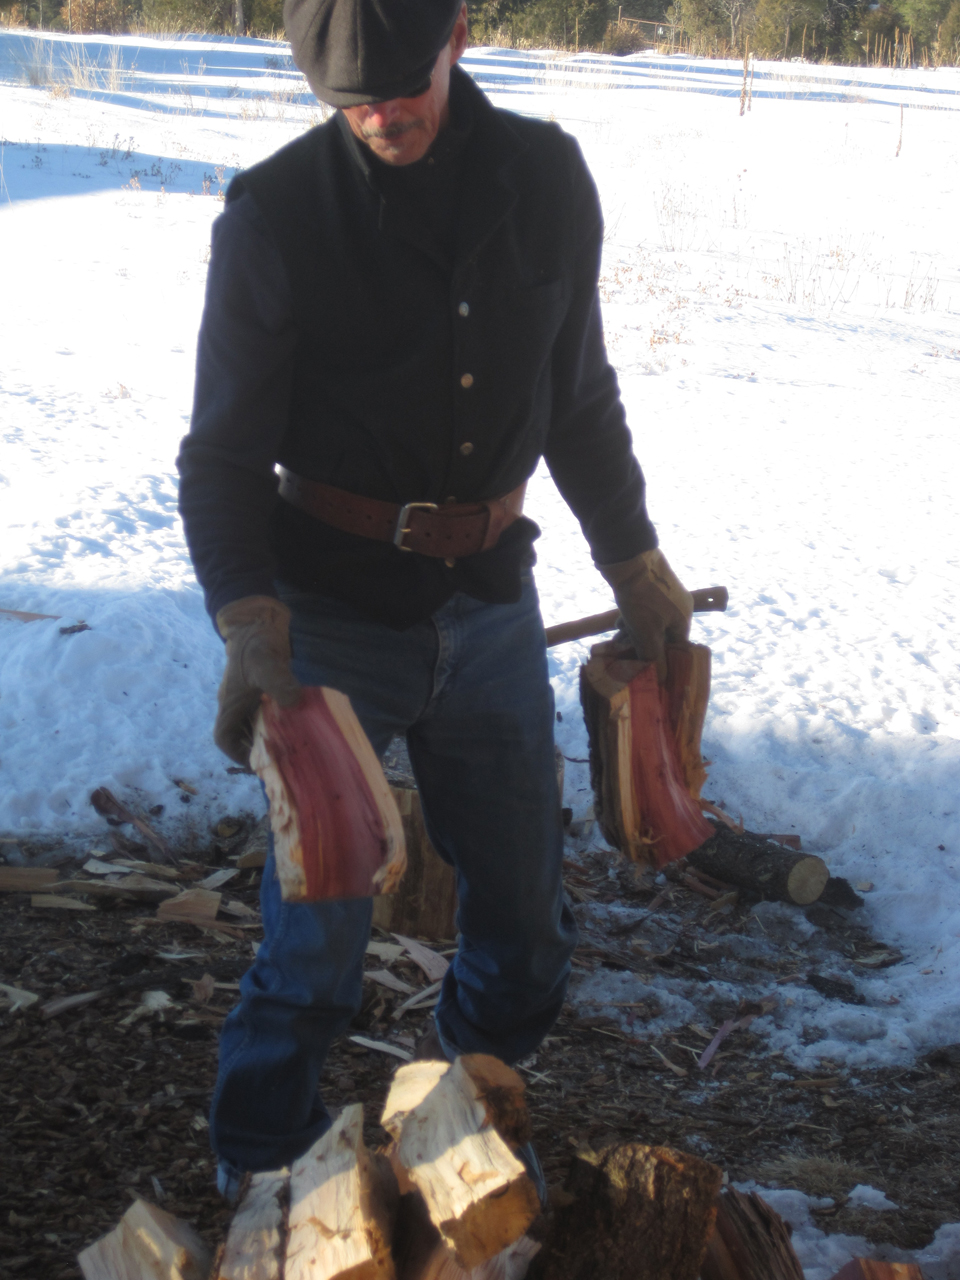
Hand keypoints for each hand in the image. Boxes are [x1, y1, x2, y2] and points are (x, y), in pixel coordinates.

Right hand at [214, 596, 301, 764]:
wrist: (258, 622)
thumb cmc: (255, 645)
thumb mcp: (266, 665)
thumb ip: (278, 684)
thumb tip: (294, 703)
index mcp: (230, 704)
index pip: (224, 737)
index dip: (237, 753)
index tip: (257, 760)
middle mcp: (237, 704)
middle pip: (241, 736)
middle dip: (258, 748)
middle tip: (283, 757)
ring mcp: (250, 698)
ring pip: (255, 726)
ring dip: (270, 736)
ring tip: (293, 744)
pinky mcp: (264, 691)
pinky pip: (269, 713)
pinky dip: (280, 721)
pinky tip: (298, 723)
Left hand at [598, 549, 693, 681]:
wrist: (628, 558)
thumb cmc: (641, 599)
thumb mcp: (647, 633)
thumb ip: (655, 657)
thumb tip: (663, 679)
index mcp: (684, 617)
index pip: (678, 647)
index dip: (663, 659)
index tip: (648, 668)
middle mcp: (679, 605)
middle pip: (663, 634)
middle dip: (644, 644)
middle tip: (628, 653)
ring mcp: (665, 594)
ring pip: (651, 621)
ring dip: (636, 631)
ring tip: (619, 638)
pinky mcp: (650, 585)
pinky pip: (644, 608)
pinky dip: (633, 617)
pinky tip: (619, 621)